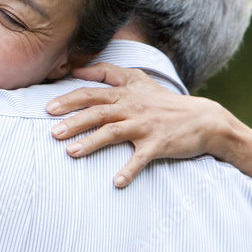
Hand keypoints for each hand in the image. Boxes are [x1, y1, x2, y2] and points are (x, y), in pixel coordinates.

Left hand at [46, 63, 229, 186]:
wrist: (203, 119)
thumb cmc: (164, 102)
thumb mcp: (138, 80)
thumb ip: (109, 72)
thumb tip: (78, 69)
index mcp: (125, 93)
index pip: (92, 93)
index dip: (69, 100)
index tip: (48, 108)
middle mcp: (132, 107)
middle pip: (97, 112)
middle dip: (73, 122)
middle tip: (52, 132)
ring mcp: (145, 126)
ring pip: (113, 133)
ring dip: (91, 143)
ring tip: (70, 153)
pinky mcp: (159, 144)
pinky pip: (141, 158)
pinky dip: (129, 170)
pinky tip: (116, 182)